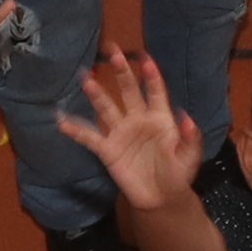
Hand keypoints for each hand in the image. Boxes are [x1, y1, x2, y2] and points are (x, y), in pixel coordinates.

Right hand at [52, 51, 211, 206]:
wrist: (161, 198)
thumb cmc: (178, 174)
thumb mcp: (190, 157)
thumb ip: (190, 138)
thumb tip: (187, 118)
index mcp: (160, 118)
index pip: (156, 92)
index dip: (151, 77)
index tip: (146, 59)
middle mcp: (139, 119)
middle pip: (129, 91)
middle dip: (122, 72)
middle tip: (113, 52)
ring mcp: (121, 133)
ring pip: (107, 108)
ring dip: (97, 95)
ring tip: (86, 79)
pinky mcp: (108, 150)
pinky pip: (89, 137)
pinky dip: (75, 129)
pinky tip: (61, 119)